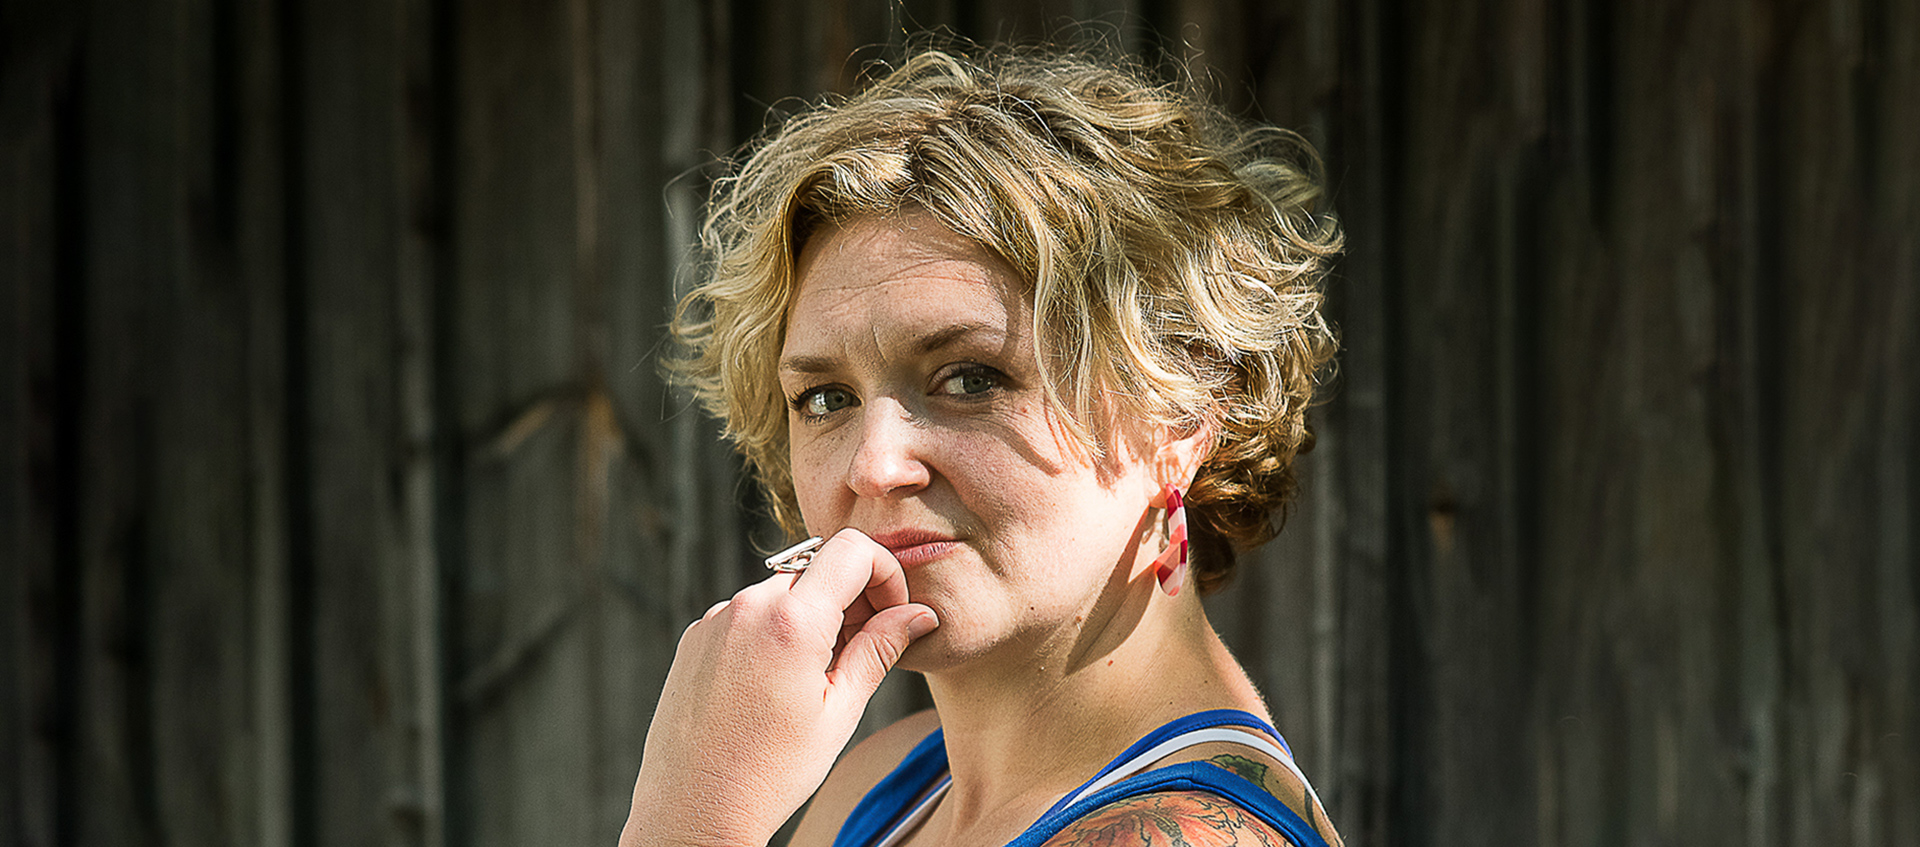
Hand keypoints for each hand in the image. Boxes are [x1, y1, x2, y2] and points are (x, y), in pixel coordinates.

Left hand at [619, 529, 938, 846]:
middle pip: (818, 568)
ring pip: (783, 592)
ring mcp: (716, 620)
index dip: (886, 573)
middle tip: (861, 652)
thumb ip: (881, 649)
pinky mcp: (695, 636)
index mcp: (791, 622)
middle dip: (850, 598)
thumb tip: (920, 614)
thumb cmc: (771, 772)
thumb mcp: (841, 711)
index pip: (853, 550)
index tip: (891, 614)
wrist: (694, 810)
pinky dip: (773, 632)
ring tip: (815, 678)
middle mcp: (747, 608)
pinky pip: (748, 614)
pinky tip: (775, 684)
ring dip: (811, 617)